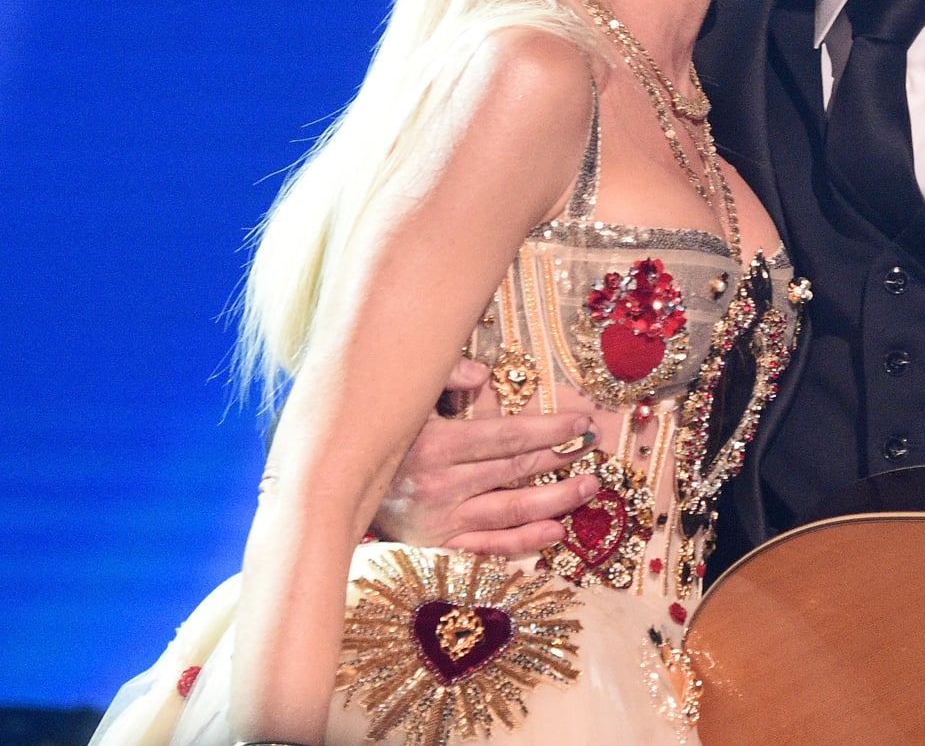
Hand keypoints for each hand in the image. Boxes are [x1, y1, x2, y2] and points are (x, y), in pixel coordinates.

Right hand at [372, 359, 596, 554]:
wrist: (330, 494)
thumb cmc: (377, 441)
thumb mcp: (404, 403)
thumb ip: (443, 380)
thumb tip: (483, 374)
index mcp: (436, 446)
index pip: (507, 436)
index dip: (549, 429)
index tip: (581, 421)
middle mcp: (441, 487)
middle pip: (515, 471)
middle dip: (560, 458)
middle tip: (594, 449)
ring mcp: (441, 523)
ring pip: (510, 511)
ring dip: (555, 500)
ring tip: (589, 486)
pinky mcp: (437, 550)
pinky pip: (488, 549)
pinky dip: (523, 543)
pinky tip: (555, 533)